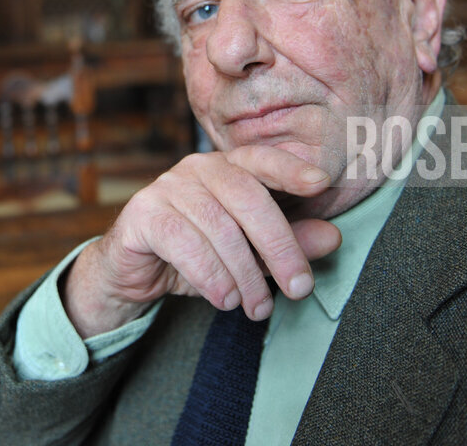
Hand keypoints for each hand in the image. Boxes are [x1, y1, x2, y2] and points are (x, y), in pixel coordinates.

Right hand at [63, 146, 340, 337]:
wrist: (134, 272)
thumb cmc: (197, 254)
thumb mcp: (248, 253)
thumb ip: (287, 243)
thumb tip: (332, 237)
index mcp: (227, 167)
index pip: (262, 159)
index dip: (291, 168)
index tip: (320, 183)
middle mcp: (197, 168)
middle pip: (247, 196)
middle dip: (279, 245)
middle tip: (300, 288)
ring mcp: (166, 187)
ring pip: (218, 226)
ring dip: (244, 274)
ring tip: (257, 308)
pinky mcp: (142, 214)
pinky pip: (183, 242)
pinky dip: (210, 275)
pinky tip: (224, 300)